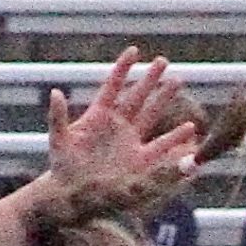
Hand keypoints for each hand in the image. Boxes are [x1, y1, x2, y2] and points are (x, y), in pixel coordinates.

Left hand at [43, 48, 199, 216]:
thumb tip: (55, 92)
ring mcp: (130, 141)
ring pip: (151, 114)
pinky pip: (160, 146)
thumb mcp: (59, 142)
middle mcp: (117, 125)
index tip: (134, 50)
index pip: (112, 87)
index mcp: (98, 116)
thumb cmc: (62, 167)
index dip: (123, 69)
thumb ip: (57, 118)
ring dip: (164, 99)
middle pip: (136, 96)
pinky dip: (175, 138)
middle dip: (149, 79)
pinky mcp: (139, 160)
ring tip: (178, 80)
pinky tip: (190, 128)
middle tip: (163, 61)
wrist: (71, 194)